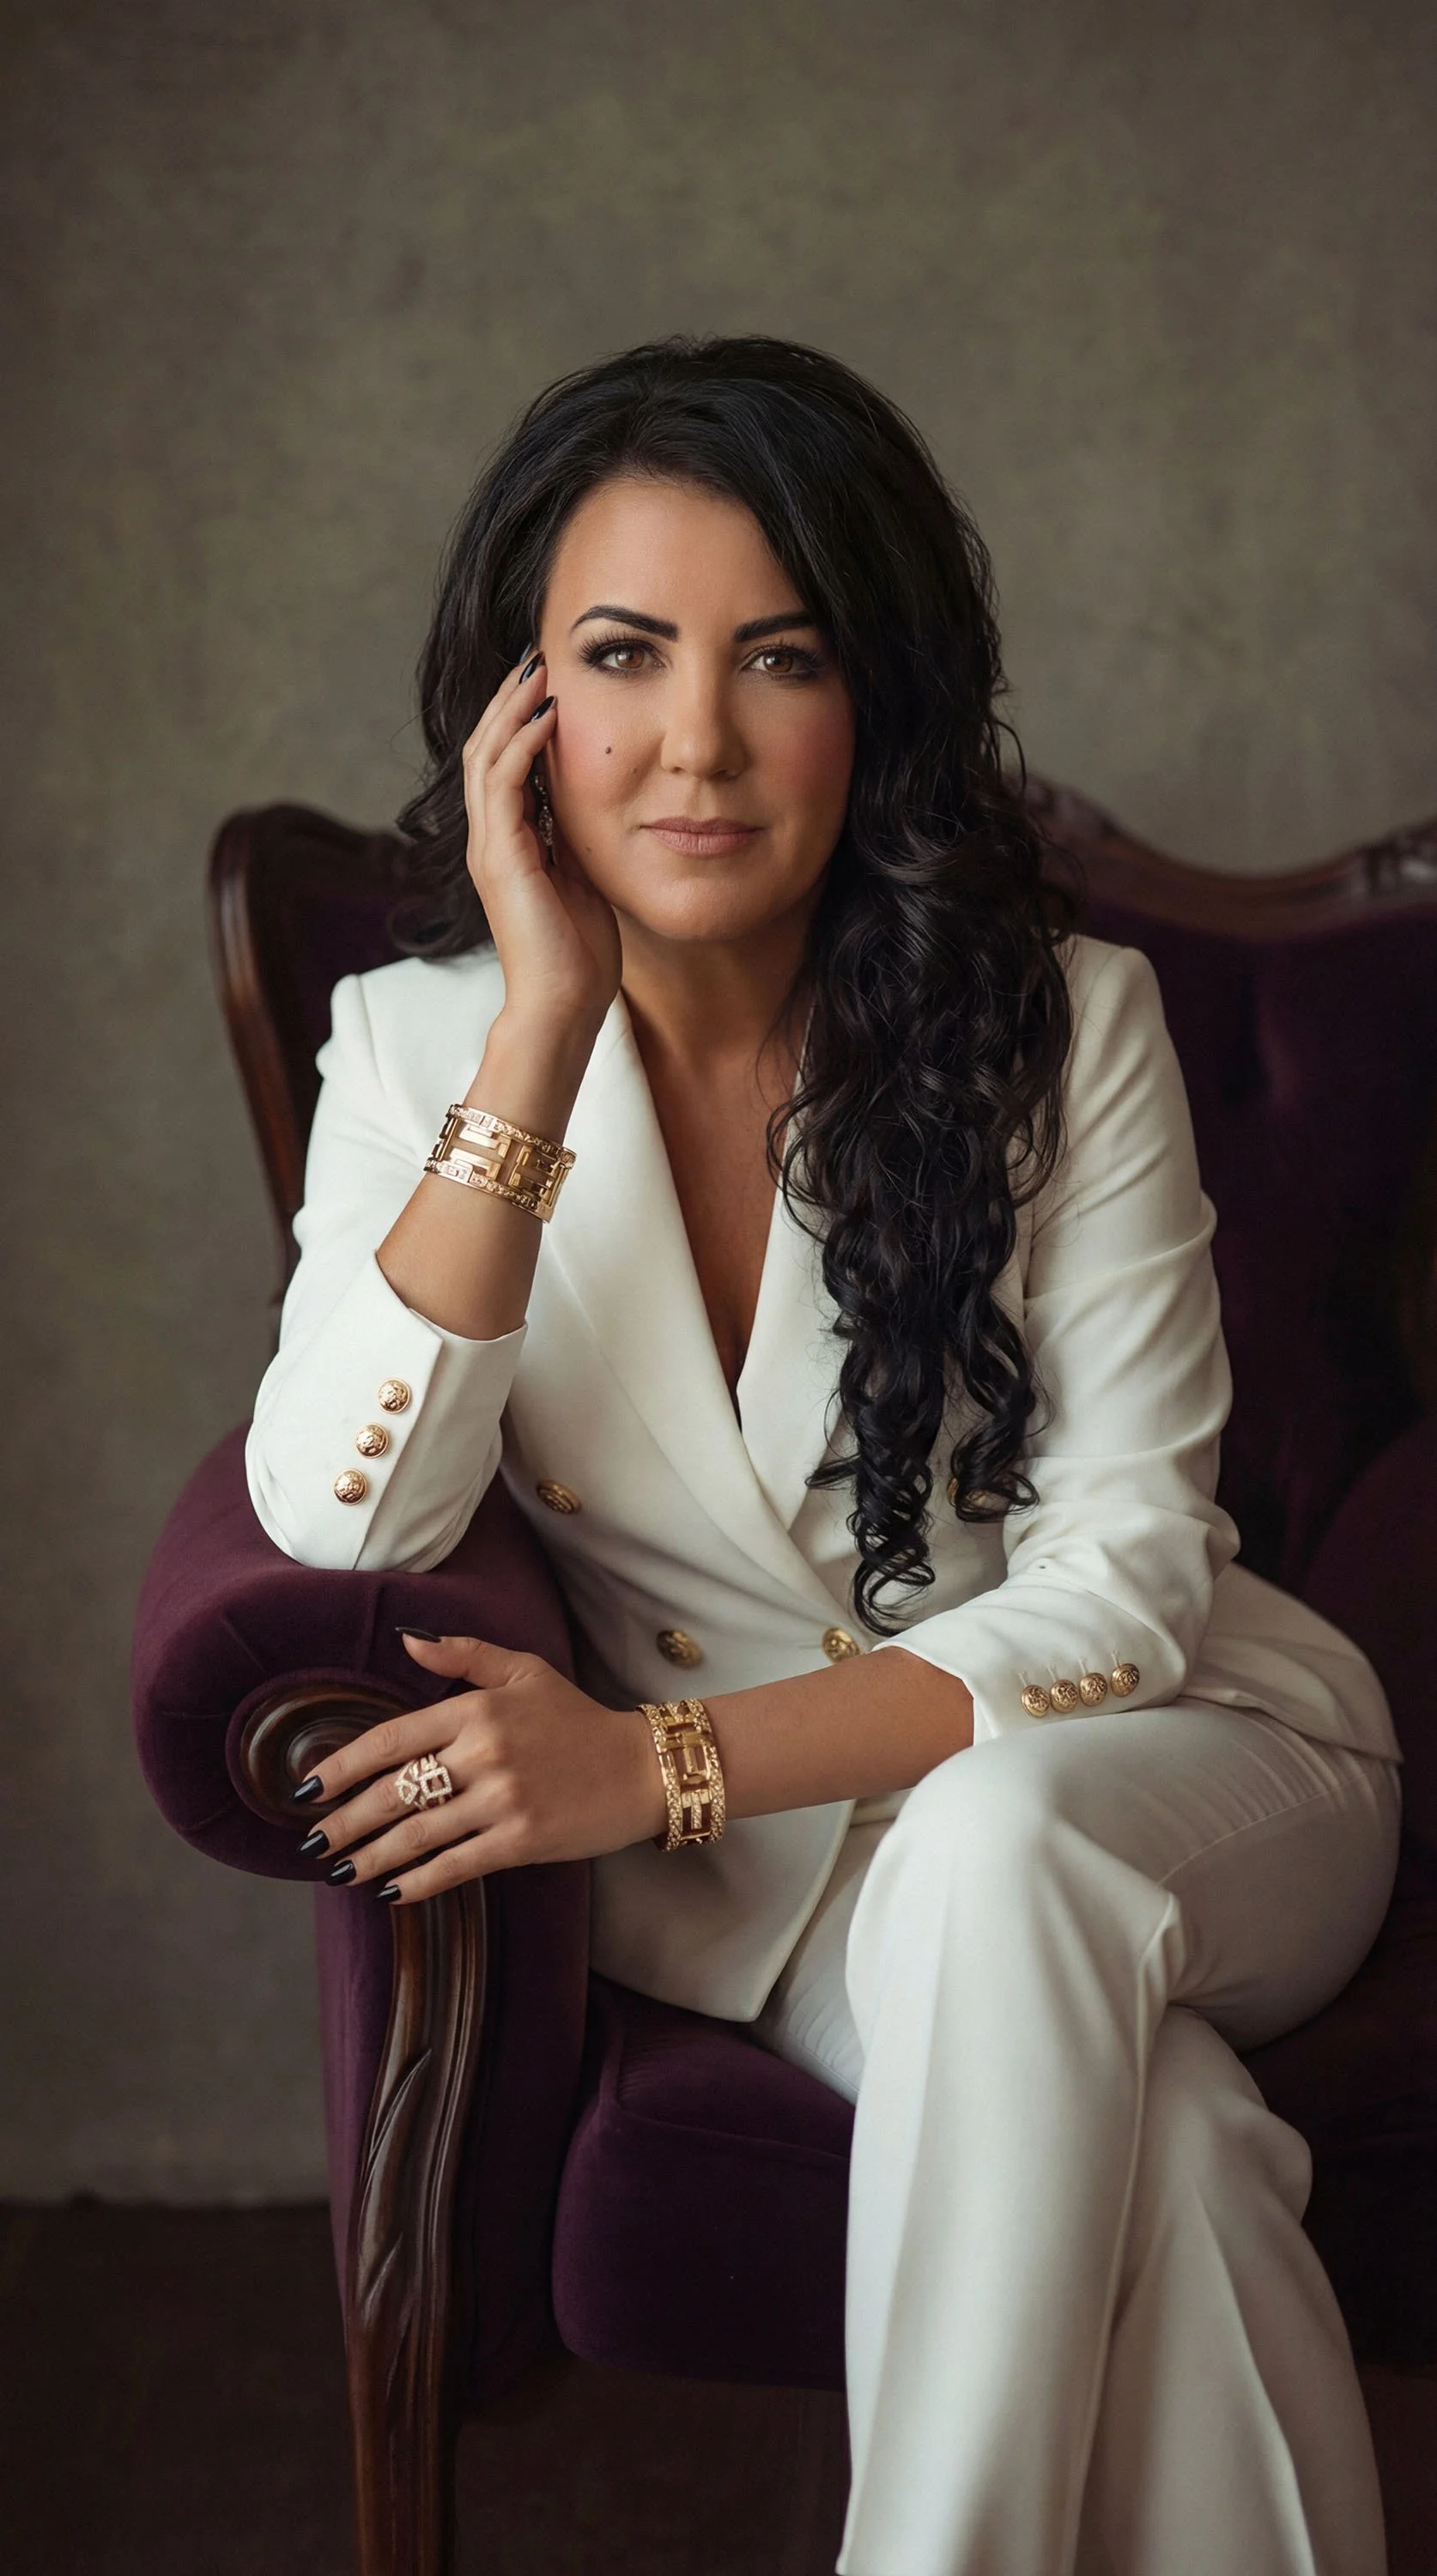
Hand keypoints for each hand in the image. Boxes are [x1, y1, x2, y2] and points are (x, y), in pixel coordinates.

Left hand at [295, 1633, 665, 1901]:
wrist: (642, 1768)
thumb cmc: (578, 1718)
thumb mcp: (524, 1671)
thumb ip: (463, 1653)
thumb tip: (404, 1641)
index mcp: (476, 1709)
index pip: (391, 1739)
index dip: (341, 1766)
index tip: (305, 1787)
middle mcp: (483, 1753)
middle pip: (394, 1793)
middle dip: (345, 1822)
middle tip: (312, 1841)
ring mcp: (502, 1799)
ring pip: (417, 1835)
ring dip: (369, 1858)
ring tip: (339, 1873)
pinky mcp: (521, 1840)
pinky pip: (455, 1865)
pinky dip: (417, 1883)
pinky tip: (390, 1892)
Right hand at [462, 651, 621, 1033]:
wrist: (564, 1005)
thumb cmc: (580, 954)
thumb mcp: (584, 878)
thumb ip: (577, 838)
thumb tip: (596, 800)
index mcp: (509, 844)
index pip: (503, 764)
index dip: (520, 719)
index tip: (548, 682)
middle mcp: (490, 840)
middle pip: (485, 749)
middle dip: (509, 700)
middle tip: (536, 657)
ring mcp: (490, 848)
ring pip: (486, 757)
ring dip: (511, 710)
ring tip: (537, 670)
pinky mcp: (500, 859)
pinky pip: (503, 786)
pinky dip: (523, 746)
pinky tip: (546, 718)